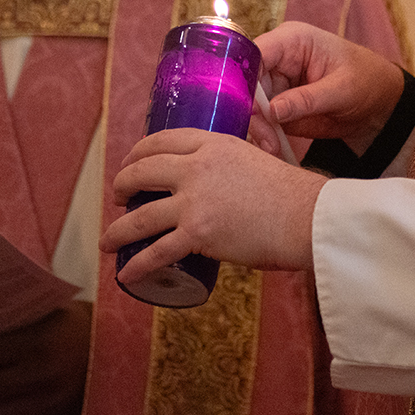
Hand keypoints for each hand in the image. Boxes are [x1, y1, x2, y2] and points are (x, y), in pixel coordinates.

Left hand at [101, 128, 327, 282]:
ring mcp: (194, 200)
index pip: (162, 140)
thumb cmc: (290, 195)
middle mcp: (196, 167)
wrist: (306, 216)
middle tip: (119, 197)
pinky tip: (125, 274)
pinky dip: (137, 264)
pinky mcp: (197, 233)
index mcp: (213, 143)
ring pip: (140, 215)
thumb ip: (232, 167)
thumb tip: (221, 187)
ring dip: (117, 230)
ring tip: (108, 241)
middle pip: (142, 171)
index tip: (131, 162)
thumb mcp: (256, 159)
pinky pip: (157, 251)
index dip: (138, 152)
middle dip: (122, 185)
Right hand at [250, 22, 404, 155]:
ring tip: (272, 148)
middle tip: (266, 139)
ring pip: (250, 105)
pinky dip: (263, 135)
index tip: (249, 107)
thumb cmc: (366, 81)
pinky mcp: (277, 106)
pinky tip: (272, 149)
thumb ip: (306, 99)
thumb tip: (272, 111)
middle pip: (247, 83)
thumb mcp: (342, 89)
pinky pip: (260, 120)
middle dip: (252, 112)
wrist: (378, 103)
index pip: (256, 53)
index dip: (244, 77)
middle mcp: (277, 60)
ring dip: (257, 128)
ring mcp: (275, 83)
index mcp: (292, 41)